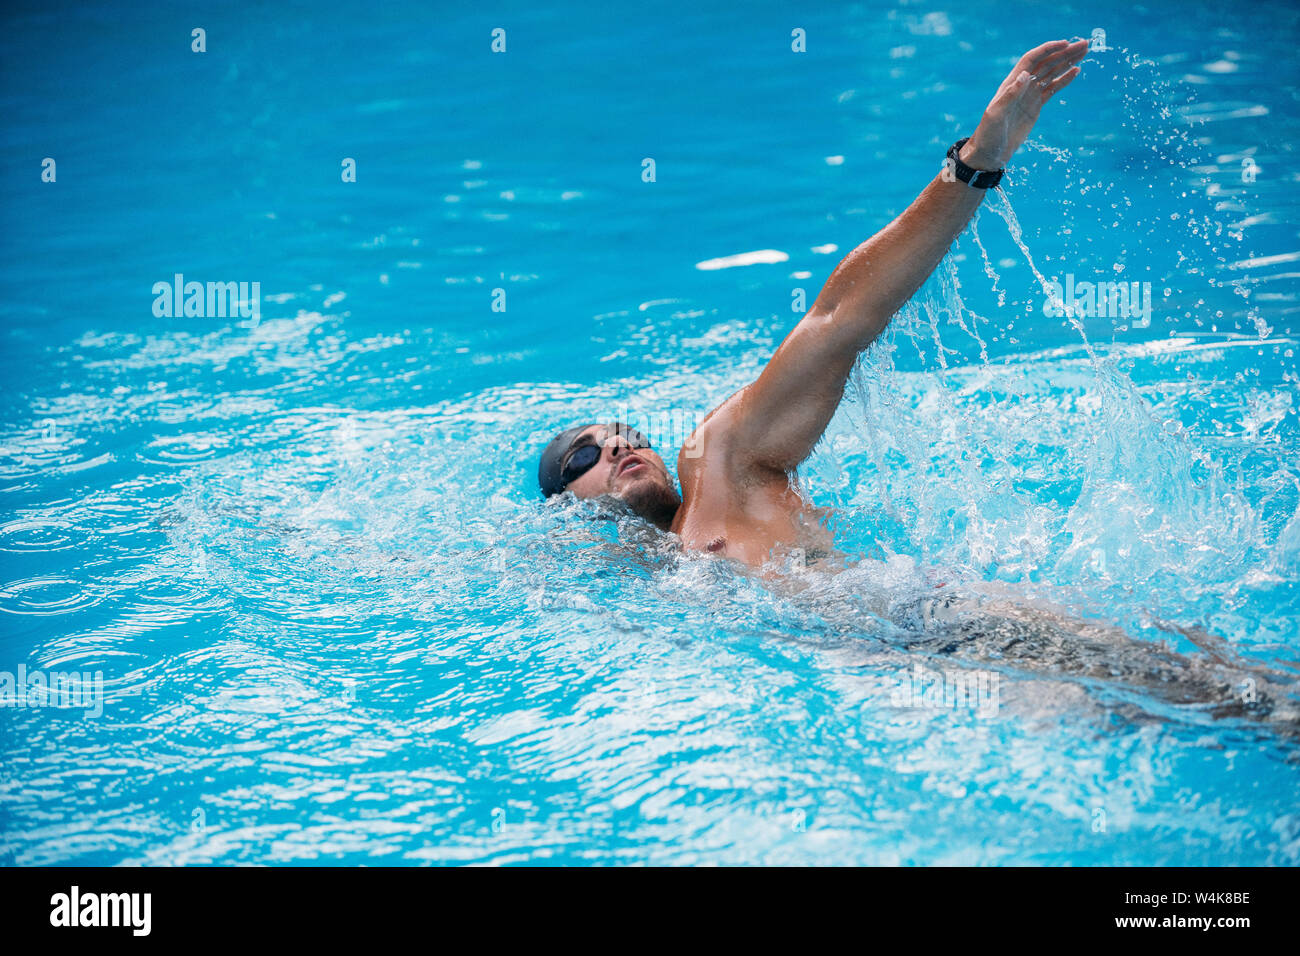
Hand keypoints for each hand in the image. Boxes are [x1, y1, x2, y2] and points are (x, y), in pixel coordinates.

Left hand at [960, 39, 1088, 170]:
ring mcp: (1030, 95)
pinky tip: (1076, 70)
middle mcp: (1022, 85)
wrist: (991, 152)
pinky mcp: (1036, 105)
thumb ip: (1010, 95)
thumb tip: (1025, 74)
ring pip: (1052, 73)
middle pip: (1046, 63)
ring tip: (1084, 51)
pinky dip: (1065, 79)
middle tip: (1085, 44)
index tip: (1066, 43)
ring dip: (1068, 62)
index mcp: (1011, 83)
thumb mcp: (996, 115)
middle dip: (1065, 53)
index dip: (1048, 50)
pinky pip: (1053, 88)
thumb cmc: (988, 134)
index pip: (1032, 60)